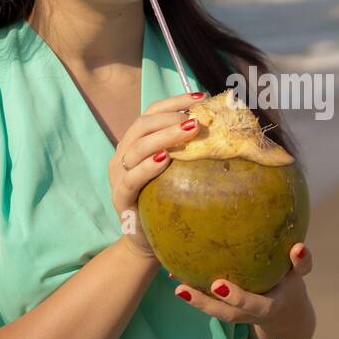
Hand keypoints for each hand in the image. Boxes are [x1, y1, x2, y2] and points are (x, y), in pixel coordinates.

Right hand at [110, 91, 203, 256]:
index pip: (151, 113)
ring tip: (189, 131)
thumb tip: (220, 127)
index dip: (174, 102)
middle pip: (143, 126)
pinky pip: (131, 179)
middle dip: (171, 118)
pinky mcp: (120, 198)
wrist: (146, 240)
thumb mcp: (176, 171)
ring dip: (164, 136)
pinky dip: (147, 167)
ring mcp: (118, 176)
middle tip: (197, 120)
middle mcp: (123, 155)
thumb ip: (186, 150)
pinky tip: (165, 160)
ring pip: (137, 148)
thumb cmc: (166, 201)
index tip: (200, 97)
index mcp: (135, 143)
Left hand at [173, 243, 313, 323]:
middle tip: (210, 285)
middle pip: (235, 313)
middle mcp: (253, 314)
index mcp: (272, 305)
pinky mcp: (227, 311)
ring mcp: (239, 315)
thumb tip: (298, 246)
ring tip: (178, 288)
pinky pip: (209, 304)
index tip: (222, 285)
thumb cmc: (289, 281)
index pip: (260, 304)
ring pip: (219, 313)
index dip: (243, 297)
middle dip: (222, 301)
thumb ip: (302, 262)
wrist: (282, 314)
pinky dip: (192, 292)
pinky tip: (172, 274)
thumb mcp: (300, 273)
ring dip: (199, 302)